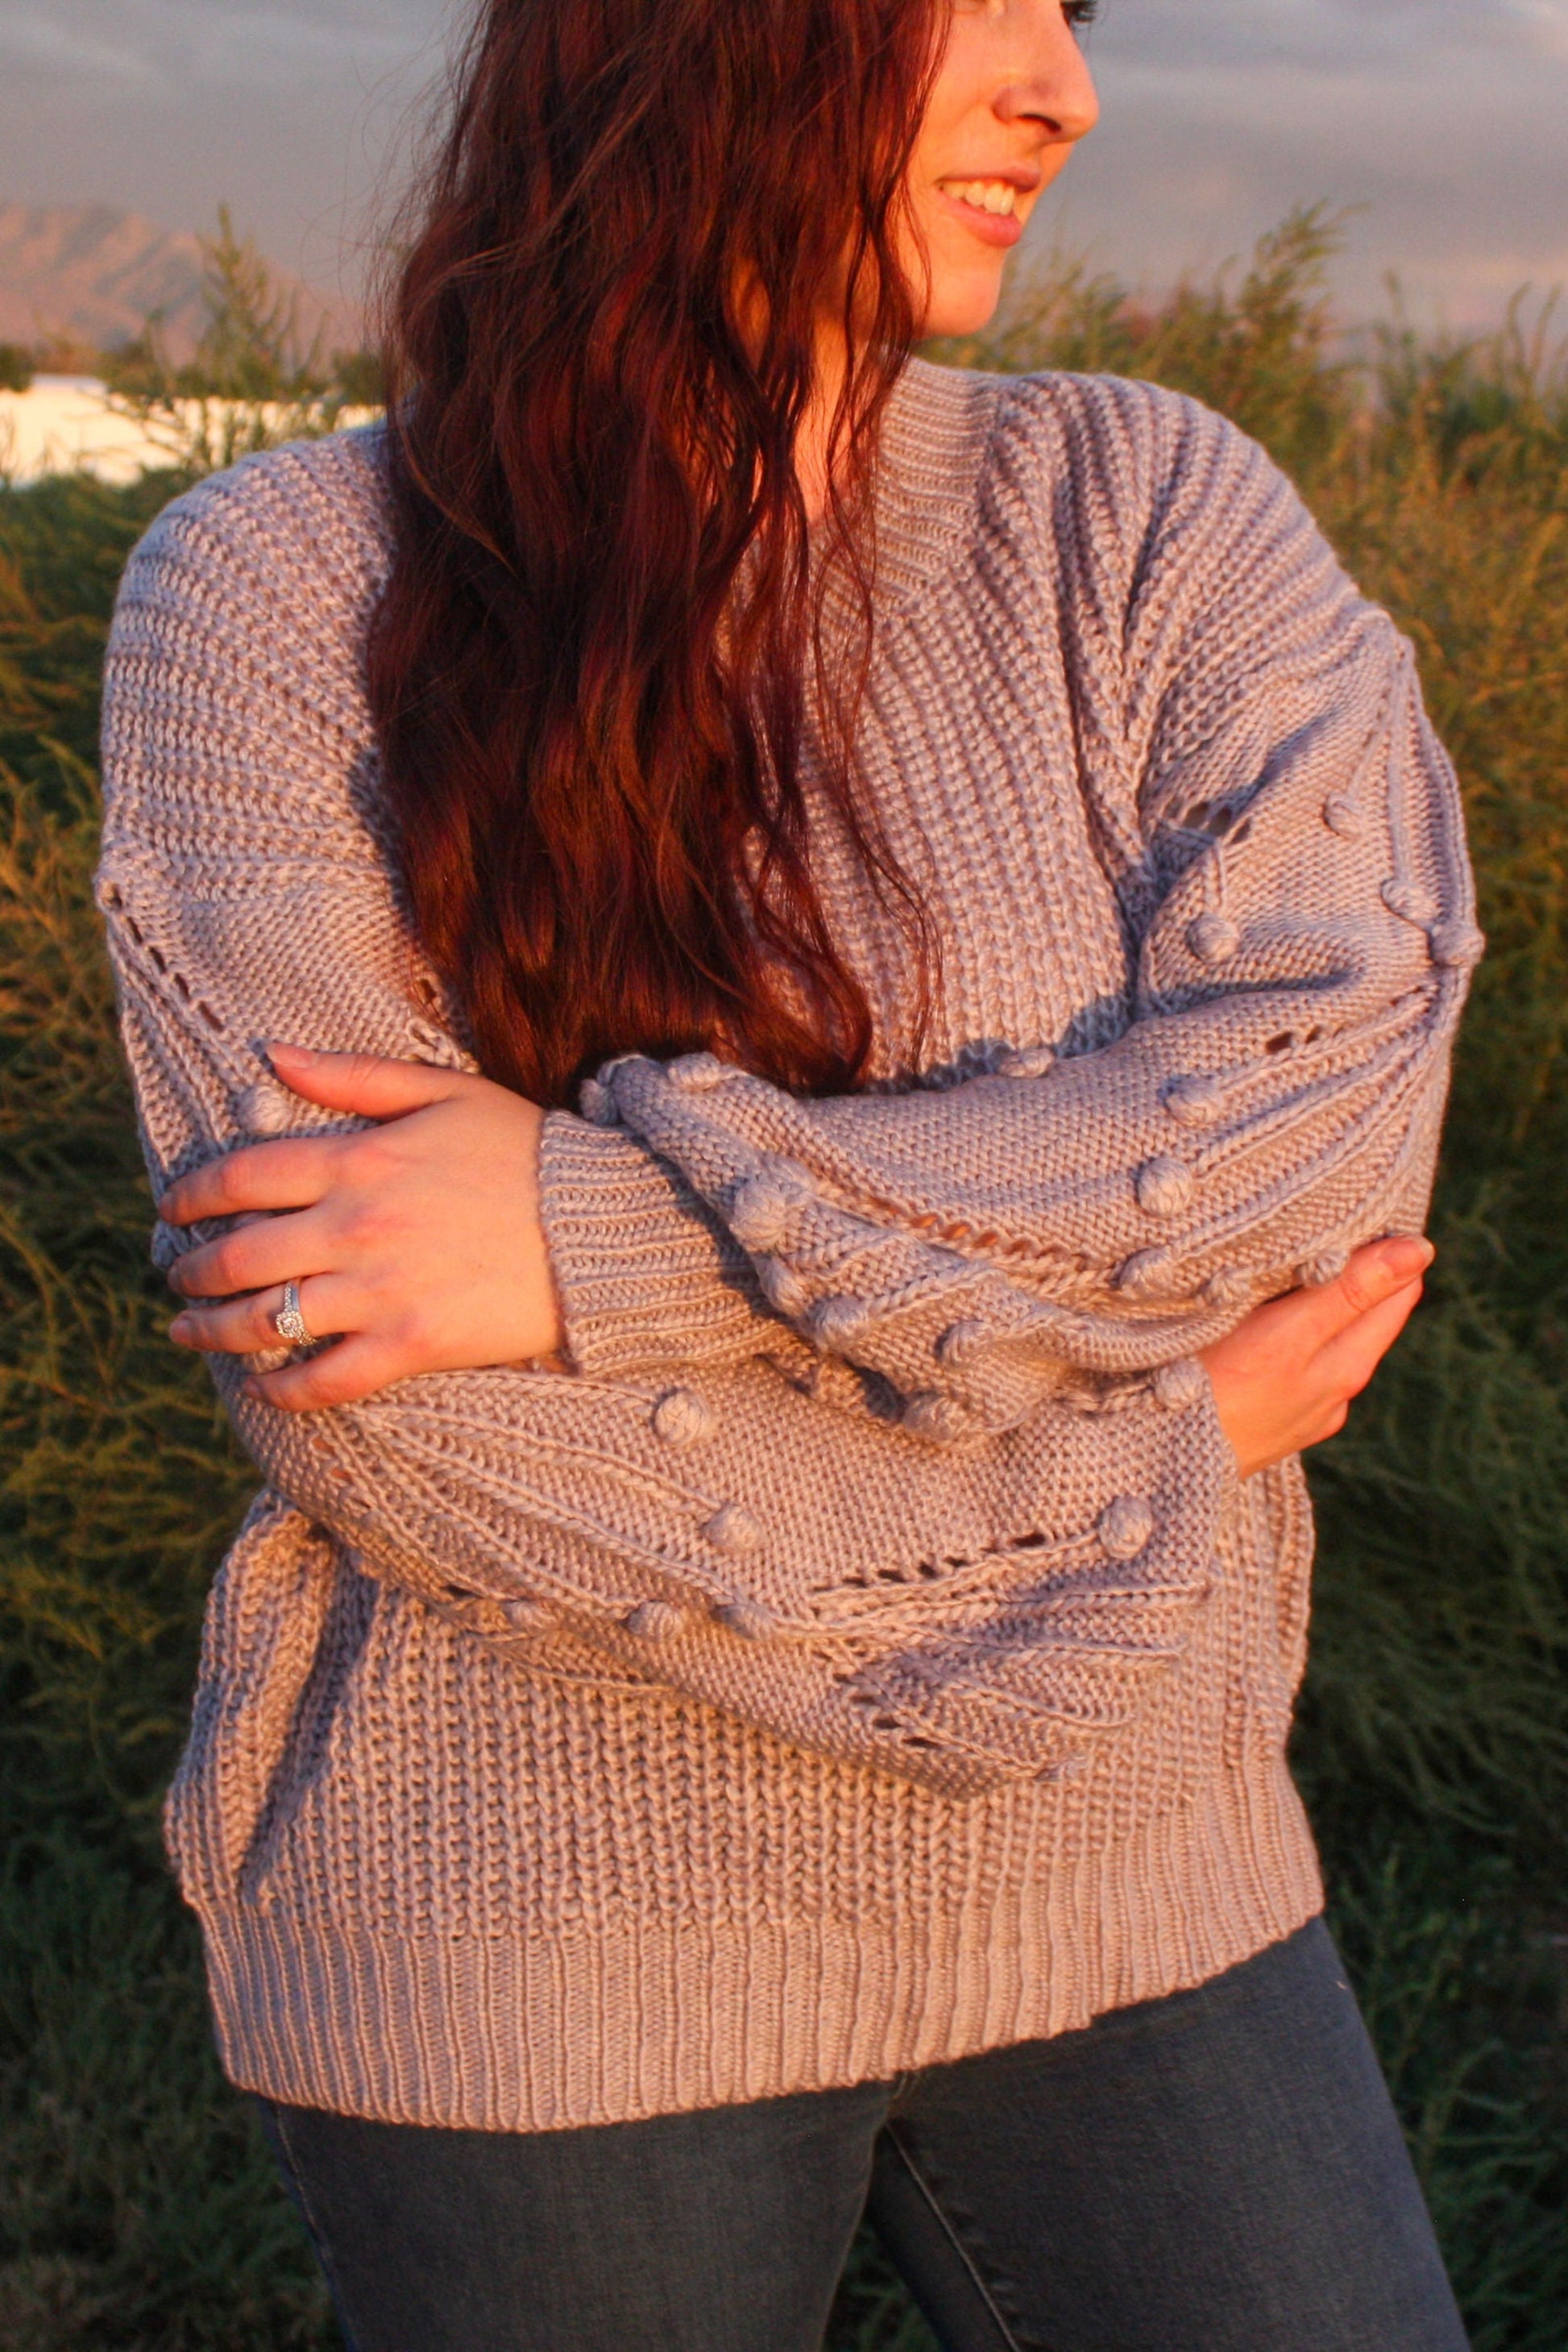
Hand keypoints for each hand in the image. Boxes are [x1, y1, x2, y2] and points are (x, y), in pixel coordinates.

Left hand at [160, 1043, 562, 1410]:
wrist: (602, 1224)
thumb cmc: (524, 1149)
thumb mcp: (443, 1092)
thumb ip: (353, 1074)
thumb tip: (272, 1057)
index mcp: (358, 1160)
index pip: (243, 1177)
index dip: (193, 1195)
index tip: (171, 1209)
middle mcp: (355, 1227)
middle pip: (239, 1255)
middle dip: (191, 1270)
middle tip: (176, 1278)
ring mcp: (380, 1291)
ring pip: (266, 1319)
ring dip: (213, 1330)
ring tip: (189, 1332)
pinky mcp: (412, 1344)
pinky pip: (326, 1379)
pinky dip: (282, 1389)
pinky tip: (260, 1387)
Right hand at [1199, 1234, 1433, 1480]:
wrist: (1155, 1462)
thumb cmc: (1217, 1394)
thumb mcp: (1288, 1335)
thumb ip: (1350, 1293)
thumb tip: (1419, 1251)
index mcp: (1348, 1367)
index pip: (1397, 1292)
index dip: (1383, 1249)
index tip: (1351, 1214)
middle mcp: (1334, 1393)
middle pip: (1362, 1315)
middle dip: (1348, 1272)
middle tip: (1313, 1227)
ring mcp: (1299, 1411)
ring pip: (1322, 1338)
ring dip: (1311, 1303)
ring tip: (1277, 1268)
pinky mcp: (1263, 1421)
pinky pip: (1288, 1363)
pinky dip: (1282, 1335)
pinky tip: (1249, 1325)